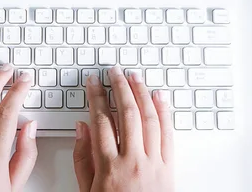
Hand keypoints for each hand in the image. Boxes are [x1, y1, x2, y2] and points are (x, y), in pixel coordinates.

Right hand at [73, 67, 173, 191]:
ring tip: (135, 77)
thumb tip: (81, 129)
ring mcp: (154, 164)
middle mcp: (133, 162)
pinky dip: (164, 113)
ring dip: (142, 94)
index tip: (93, 82)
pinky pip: (168, 135)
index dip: (96, 97)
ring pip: (149, 119)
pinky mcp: (170, 168)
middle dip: (120, 88)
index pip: (101, 121)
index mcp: (109, 167)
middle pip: (127, 114)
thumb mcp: (87, 191)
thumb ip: (82, 159)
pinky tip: (159, 98)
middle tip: (115, 72)